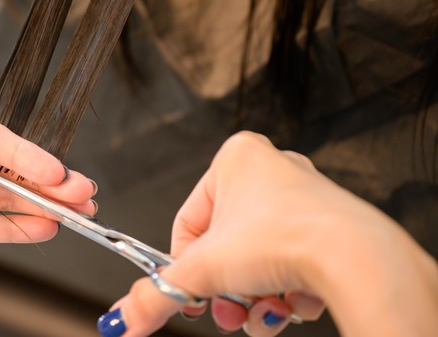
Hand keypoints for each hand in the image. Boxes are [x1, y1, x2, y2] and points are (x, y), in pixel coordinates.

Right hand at [98, 131, 437, 336]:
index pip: (189, 222)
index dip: (185, 267)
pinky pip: (293, 264)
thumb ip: (155, 296)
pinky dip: (287, 291)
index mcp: (235, 159)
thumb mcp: (202, 271)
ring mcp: (304, 199)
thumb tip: (123, 319)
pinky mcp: (329, 226)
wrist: (354, 258)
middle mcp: (272, 171)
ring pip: (259, 260)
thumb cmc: (285, 237)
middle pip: (226, 246)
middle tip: (228, 310)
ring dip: (255, 296)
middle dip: (226, 289)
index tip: (188, 294)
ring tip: (263, 313)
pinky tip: (292, 304)